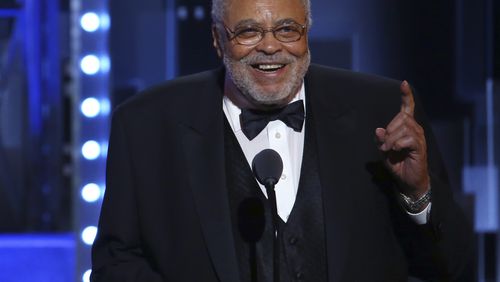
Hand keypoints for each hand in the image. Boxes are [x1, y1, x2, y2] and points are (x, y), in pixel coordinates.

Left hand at [375, 81, 429, 198]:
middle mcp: (415, 128)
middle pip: (400, 118)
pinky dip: (397, 144)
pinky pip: (407, 138)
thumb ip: (380, 139)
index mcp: (406, 127)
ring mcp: (419, 137)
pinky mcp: (420, 147)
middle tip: (384, 146)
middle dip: (388, 131)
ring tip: (389, 150)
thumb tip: (378, 129)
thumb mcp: (384, 150)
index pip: (407, 108)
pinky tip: (395, 150)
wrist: (408, 180)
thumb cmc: (397, 163)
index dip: (406, 96)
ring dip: (391, 139)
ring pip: (403, 128)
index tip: (404, 83)